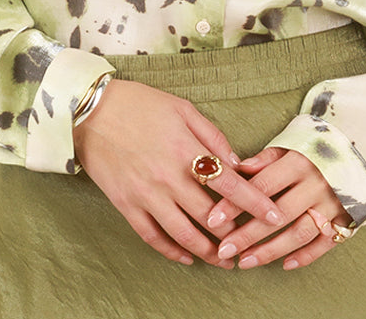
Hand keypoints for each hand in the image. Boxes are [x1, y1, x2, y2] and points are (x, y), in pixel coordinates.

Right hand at [72, 79, 284, 266]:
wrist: (90, 111)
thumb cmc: (139, 104)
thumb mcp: (182, 108)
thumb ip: (212, 136)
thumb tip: (236, 163)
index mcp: (185, 150)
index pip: (229, 185)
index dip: (255, 203)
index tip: (275, 216)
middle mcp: (168, 177)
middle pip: (210, 216)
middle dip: (235, 234)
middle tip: (251, 244)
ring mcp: (146, 195)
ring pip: (184, 234)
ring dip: (208, 252)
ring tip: (224, 261)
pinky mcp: (126, 205)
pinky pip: (153, 237)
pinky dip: (172, 252)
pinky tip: (186, 257)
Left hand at [206, 146, 349, 270]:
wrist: (357, 153)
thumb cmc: (313, 149)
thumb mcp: (290, 144)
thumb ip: (265, 159)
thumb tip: (236, 169)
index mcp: (299, 161)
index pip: (262, 186)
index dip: (236, 204)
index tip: (213, 219)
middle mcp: (316, 184)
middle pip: (277, 215)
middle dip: (248, 235)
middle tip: (223, 250)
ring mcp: (332, 204)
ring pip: (298, 234)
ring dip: (270, 251)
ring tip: (244, 262)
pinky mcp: (346, 219)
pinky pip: (324, 244)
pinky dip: (304, 256)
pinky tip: (283, 265)